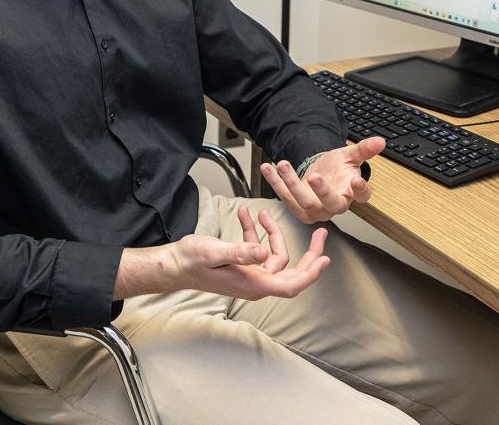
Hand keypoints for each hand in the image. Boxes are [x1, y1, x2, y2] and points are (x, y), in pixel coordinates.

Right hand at [114, 207, 328, 300]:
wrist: (173, 265)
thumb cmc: (191, 261)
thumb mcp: (215, 252)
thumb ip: (240, 251)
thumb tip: (263, 252)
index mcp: (253, 283)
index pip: (290, 284)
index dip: (310, 274)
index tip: (324, 258)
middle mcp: (255, 282)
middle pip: (289, 271)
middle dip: (306, 252)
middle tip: (320, 234)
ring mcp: (249, 275)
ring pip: (273, 256)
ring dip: (271, 234)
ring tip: (261, 213)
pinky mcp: (241, 267)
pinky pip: (256, 251)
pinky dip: (254, 233)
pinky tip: (244, 216)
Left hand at [260, 136, 383, 223]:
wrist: (320, 175)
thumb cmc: (337, 169)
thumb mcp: (350, 156)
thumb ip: (364, 150)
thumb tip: (380, 141)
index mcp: (350, 194)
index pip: (360, 196)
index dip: (360, 190)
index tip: (357, 180)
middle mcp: (333, 206)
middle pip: (329, 203)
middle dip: (321, 191)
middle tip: (314, 177)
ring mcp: (314, 209)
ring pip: (303, 201)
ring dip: (291, 182)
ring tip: (283, 164)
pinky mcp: (296, 208)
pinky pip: (284, 196)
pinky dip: (275, 182)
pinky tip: (267, 169)